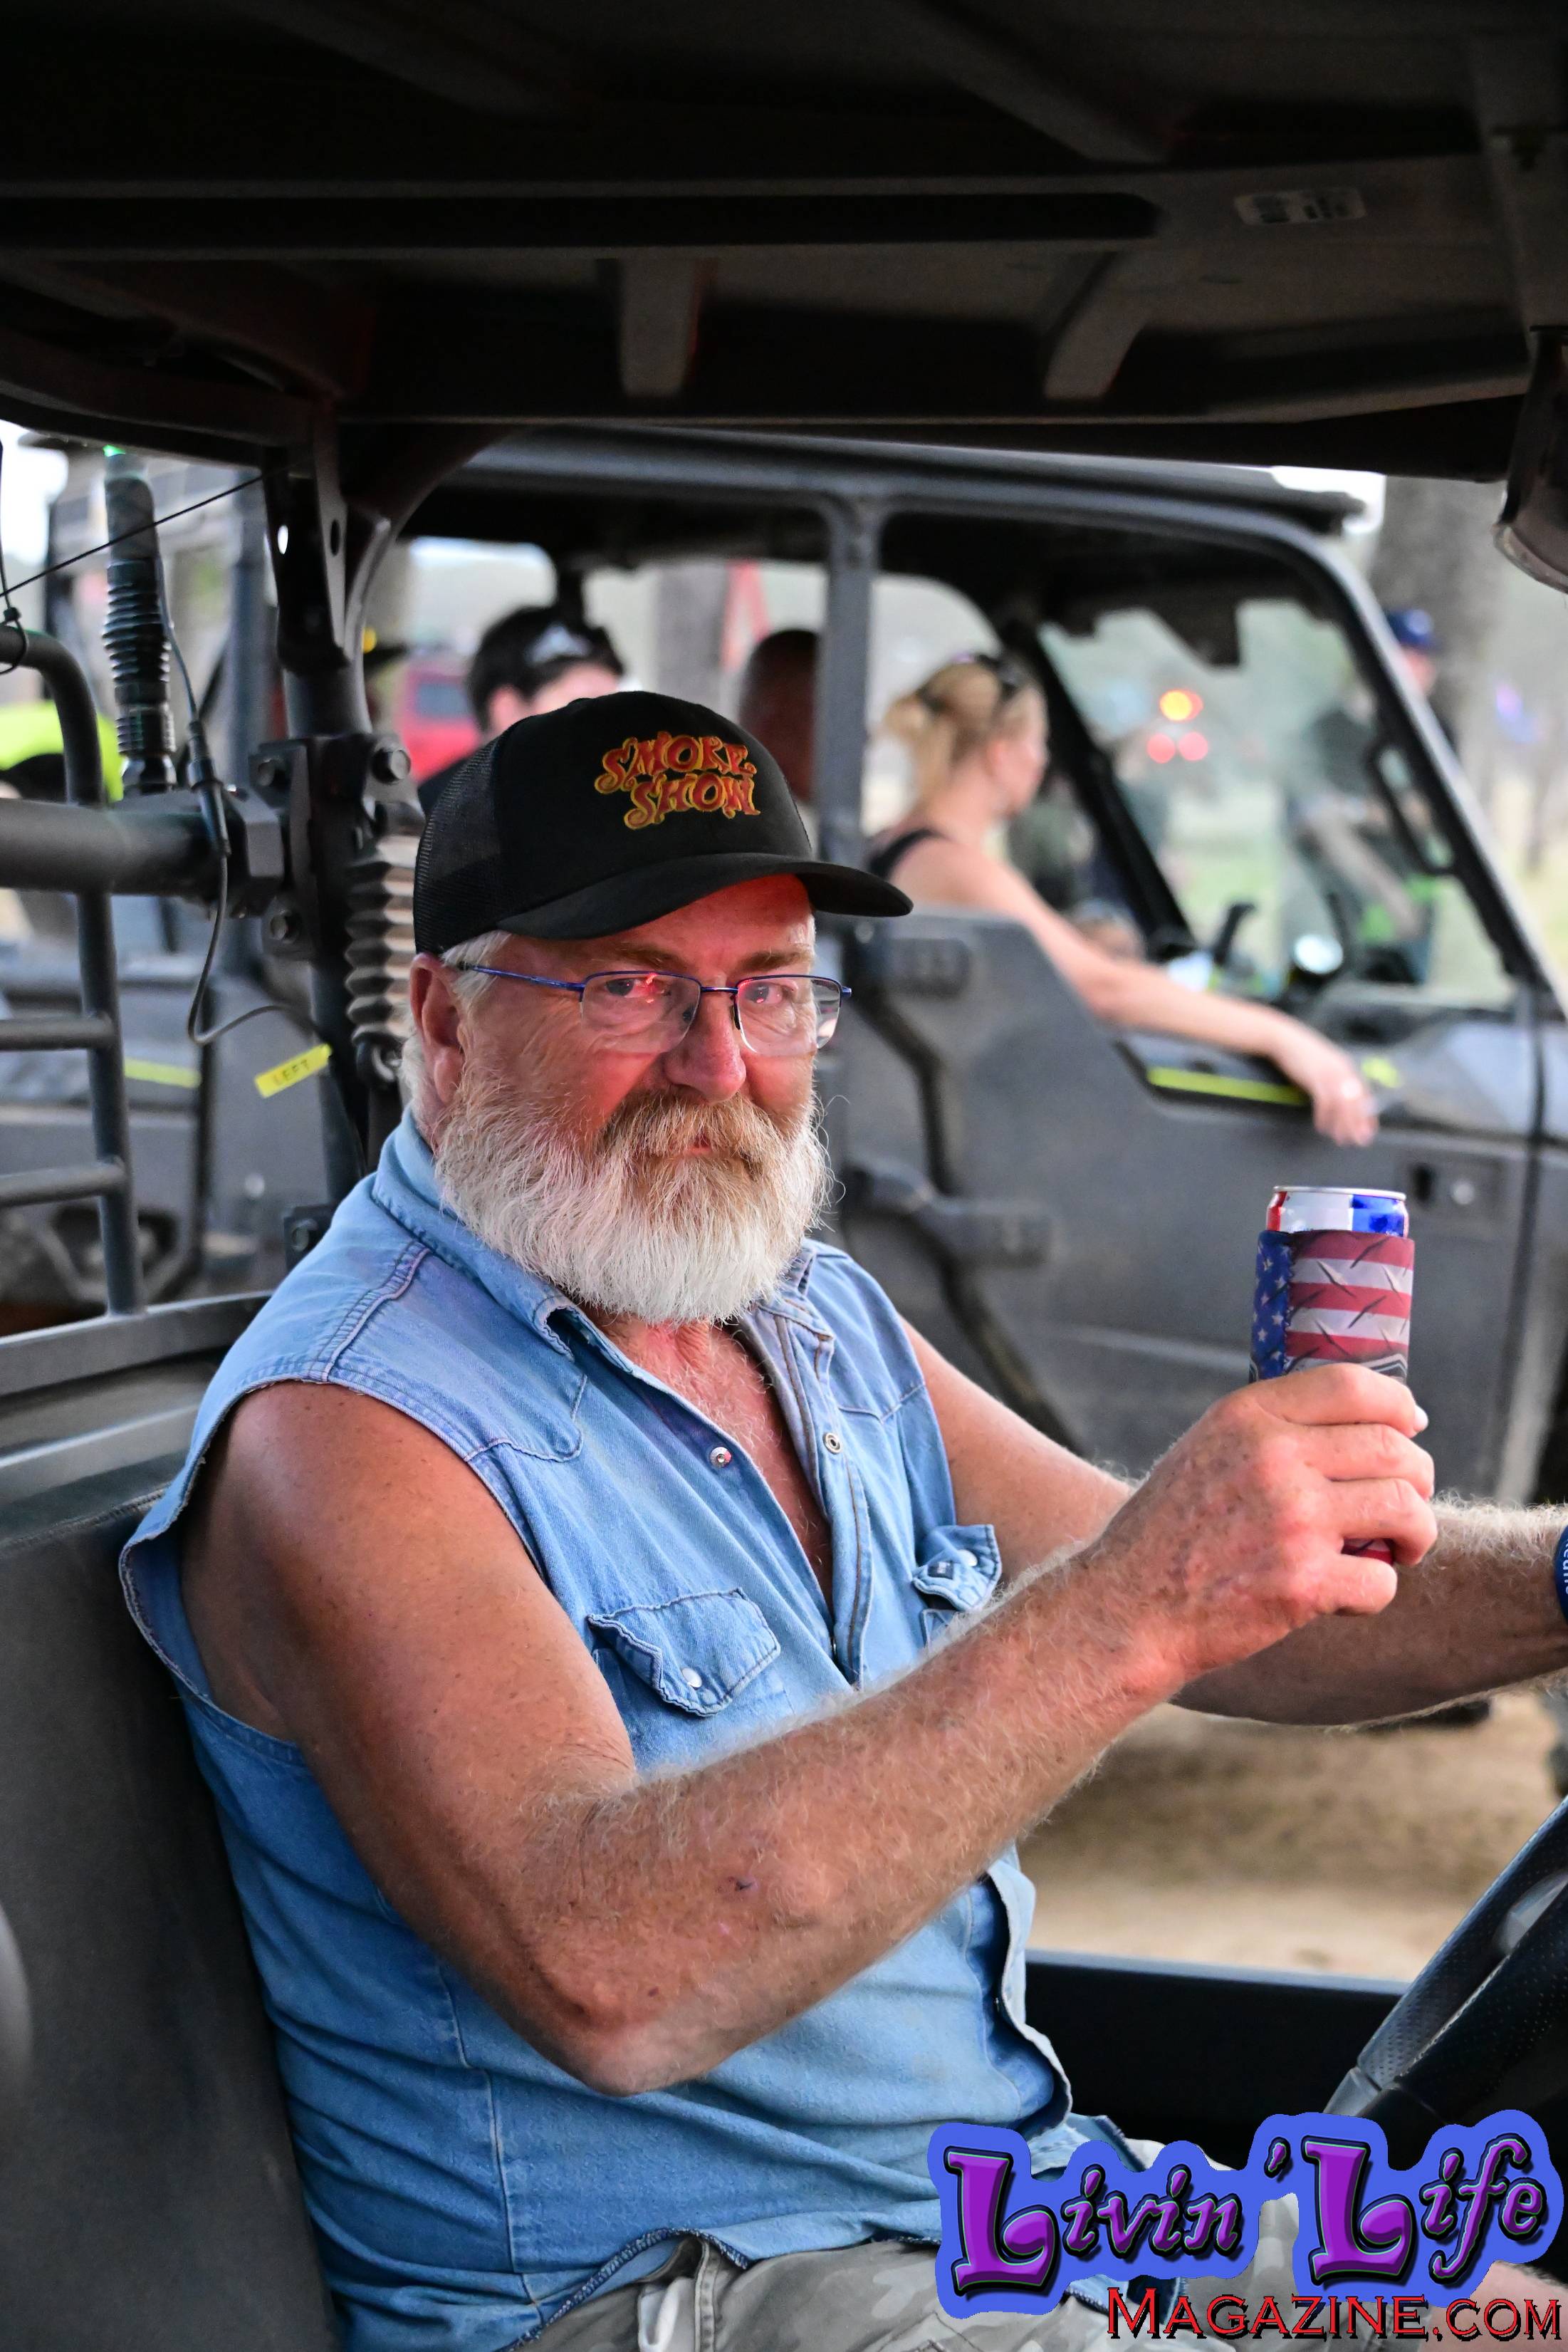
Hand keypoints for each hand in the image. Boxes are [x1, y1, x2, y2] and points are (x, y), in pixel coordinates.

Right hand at [1083, 1366, 1434, 1694]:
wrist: (1127, 1607)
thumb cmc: (1170, 1531)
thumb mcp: (1206, 1449)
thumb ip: (1269, 1428)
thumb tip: (1359, 1421)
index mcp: (1248, 1416)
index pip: (1354, 1386)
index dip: (1399, 1405)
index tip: (1411, 1426)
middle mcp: (1273, 1457)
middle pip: (1394, 1449)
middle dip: (1417, 1478)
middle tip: (1406, 1504)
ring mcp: (1292, 1519)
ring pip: (1404, 1509)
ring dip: (1416, 1533)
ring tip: (1401, 1548)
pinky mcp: (1303, 1582)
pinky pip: (1382, 1581)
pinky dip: (1376, 1592)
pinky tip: (1347, 1594)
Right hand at [1264, 1018, 1377, 1144]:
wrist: (1284, 1039)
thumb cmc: (1302, 1053)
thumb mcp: (1324, 1064)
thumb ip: (1335, 1078)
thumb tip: (1342, 1097)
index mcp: (1347, 1067)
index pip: (1365, 1094)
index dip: (1368, 1114)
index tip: (1369, 1131)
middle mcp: (1343, 1071)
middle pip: (1356, 1102)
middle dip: (1358, 1124)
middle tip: (1358, 1141)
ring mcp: (1330, 1074)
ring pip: (1343, 1104)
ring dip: (1342, 1124)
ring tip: (1340, 1139)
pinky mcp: (1315, 1078)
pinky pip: (1325, 1102)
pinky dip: (1324, 1117)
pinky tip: (1321, 1126)